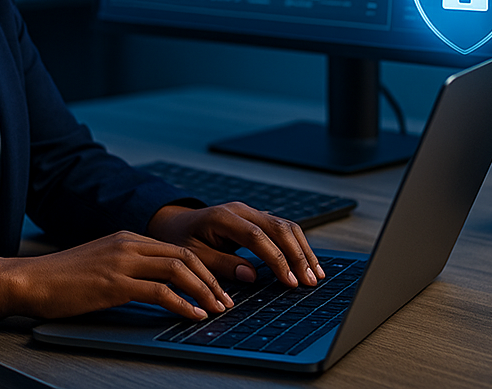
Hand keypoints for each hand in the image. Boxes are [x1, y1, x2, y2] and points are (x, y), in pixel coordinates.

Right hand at [0, 231, 234, 322]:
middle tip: (226, 301)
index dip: (203, 268)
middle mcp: (129, 243)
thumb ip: (128, 267)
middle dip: (211, 279)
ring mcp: (122, 261)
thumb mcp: (102, 264)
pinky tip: (192, 316)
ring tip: (215, 310)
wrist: (32, 279)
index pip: (177, 248)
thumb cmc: (63, 279)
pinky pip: (159, 291)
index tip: (217, 289)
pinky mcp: (114, 283)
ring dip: (202, 291)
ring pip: (177, 269)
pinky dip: (182, 304)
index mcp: (128, 237)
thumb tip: (157, 286)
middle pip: (184, 255)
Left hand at [146, 202, 325, 288]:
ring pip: (284, 225)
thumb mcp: (193, 256)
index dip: (276, 259)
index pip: (256, 236)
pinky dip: (297, 244)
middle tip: (310, 281)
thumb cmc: (182, 240)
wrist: (176, 222)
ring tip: (315, 274)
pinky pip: (282, 227)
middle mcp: (240, 210)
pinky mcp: (256, 217)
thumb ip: (220, 264)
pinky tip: (307, 261)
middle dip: (297, 255)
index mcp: (222, 217)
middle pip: (277, 227)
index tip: (290, 282)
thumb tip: (250, 276)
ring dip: (302, 249)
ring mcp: (249, 211)